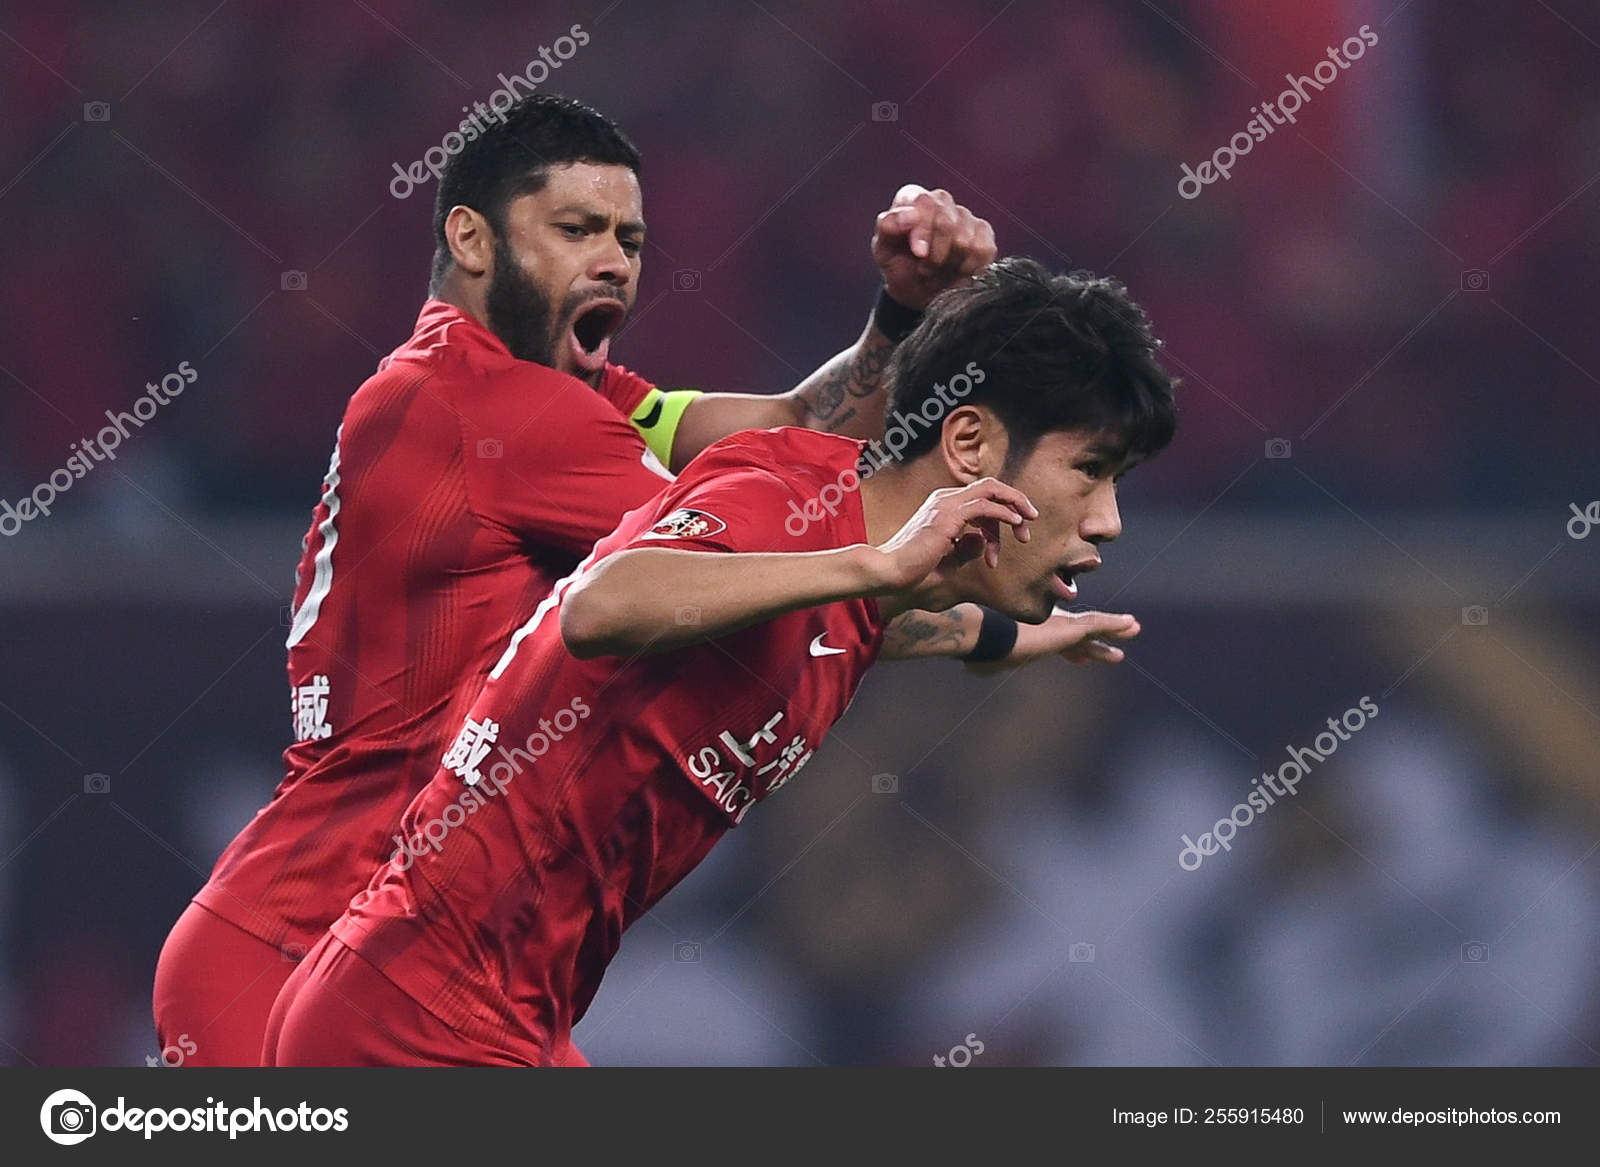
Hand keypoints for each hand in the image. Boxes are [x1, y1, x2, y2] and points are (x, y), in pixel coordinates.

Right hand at [869, 478, 1035, 594]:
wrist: (889, 573)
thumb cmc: (912, 572)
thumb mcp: (948, 561)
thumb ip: (965, 550)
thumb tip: (982, 541)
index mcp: (942, 507)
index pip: (980, 499)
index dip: (999, 518)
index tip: (1005, 546)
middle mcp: (944, 499)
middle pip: (990, 488)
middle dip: (1014, 502)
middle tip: (1029, 525)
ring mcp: (945, 505)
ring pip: (991, 490)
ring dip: (1014, 505)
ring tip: (1026, 528)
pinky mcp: (948, 516)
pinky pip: (985, 505)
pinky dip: (1004, 512)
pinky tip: (1016, 524)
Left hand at [872, 185, 995, 310]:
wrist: (917, 291)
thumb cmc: (899, 265)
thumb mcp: (883, 250)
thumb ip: (887, 227)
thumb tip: (909, 215)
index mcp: (914, 199)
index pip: (925, 202)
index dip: (923, 230)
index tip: (918, 253)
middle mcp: (942, 202)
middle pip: (947, 223)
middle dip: (934, 254)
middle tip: (924, 268)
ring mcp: (966, 217)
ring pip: (965, 240)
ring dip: (948, 264)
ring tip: (938, 270)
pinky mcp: (985, 235)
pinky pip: (983, 250)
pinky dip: (967, 268)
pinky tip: (956, 271)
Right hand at [967, 609, 1141, 675]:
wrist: (986, 636)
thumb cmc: (982, 648)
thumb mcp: (984, 659)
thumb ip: (983, 663)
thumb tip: (971, 668)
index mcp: (1034, 640)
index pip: (1058, 647)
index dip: (1074, 653)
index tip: (1084, 661)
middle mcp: (1049, 629)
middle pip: (1080, 637)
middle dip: (1098, 645)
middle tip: (1116, 653)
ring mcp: (1060, 627)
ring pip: (1095, 628)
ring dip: (1115, 630)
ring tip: (1135, 628)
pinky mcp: (1069, 628)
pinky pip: (1099, 625)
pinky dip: (1115, 625)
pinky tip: (1132, 625)